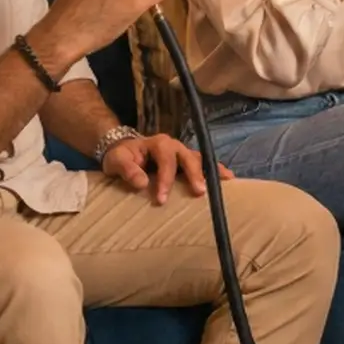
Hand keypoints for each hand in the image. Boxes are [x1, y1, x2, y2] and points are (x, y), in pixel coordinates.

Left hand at [101, 132, 230, 204]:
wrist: (124, 151)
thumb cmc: (121, 156)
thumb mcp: (116, 161)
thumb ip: (127, 169)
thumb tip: (142, 183)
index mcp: (158, 143)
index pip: (166, 160)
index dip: (165, 179)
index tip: (161, 199)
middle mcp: (175, 146)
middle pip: (189, 158)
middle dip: (194, 174)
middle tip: (199, 192)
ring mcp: (183, 152)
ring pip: (200, 159)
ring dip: (211, 171)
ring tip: (224, 182)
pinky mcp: (187, 161)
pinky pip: (204, 163)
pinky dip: (215, 170)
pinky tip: (227, 179)